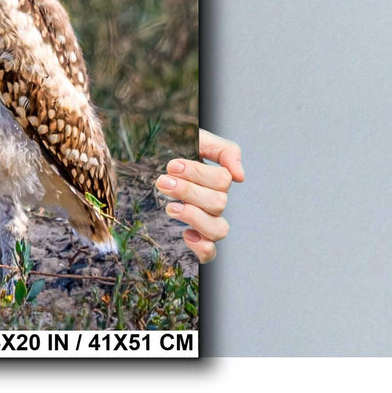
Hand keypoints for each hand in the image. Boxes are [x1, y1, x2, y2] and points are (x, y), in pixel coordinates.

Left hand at [157, 129, 243, 263]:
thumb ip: (224, 150)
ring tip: (170, 207)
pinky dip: (202, 247)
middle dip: (188, 191)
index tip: (172, 165)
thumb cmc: (177, 150)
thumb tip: (240, 176)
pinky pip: (210, 253)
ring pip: (219, 230)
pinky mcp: (196, 238)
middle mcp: (215, 202)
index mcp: (217, 179)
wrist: (151, 159)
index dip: (197, 173)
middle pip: (218, 203)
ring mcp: (207, 221)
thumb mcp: (198, 139)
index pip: (222, 181)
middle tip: (163, 182)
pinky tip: (185, 234)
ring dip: (194, 217)